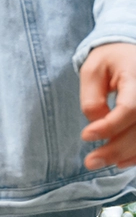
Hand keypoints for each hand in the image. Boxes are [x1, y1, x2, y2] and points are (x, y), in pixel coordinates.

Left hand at [82, 42, 135, 169]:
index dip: (110, 126)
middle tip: (90, 162)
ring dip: (126, 154)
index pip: (131, 107)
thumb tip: (97, 124)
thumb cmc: (109, 61)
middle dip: (116, 149)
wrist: (130, 53)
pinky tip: (121, 162)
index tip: (85, 136)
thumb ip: (92, 99)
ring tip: (100, 162)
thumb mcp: (91, 71)